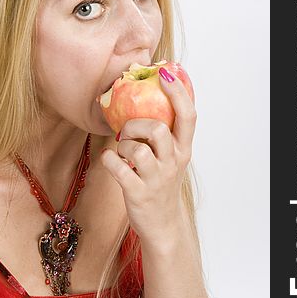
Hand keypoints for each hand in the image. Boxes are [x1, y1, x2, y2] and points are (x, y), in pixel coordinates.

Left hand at [100, 67, 196, 243]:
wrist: (162, 225)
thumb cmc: (161, 183)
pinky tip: (109, 160)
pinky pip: (118, 168)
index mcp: (183, 150)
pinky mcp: (138, 193)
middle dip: (135, 124)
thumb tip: (145, 100)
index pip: (188, 115)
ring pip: (137, 149)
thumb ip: (164, 134)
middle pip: (158, 130)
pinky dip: (108, 160)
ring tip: (121, 152)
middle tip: (127, 132)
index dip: (177, 92)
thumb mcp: (171, 159)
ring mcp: (157, 179)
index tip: (165, 72)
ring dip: (122, 145)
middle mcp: (173, 163)